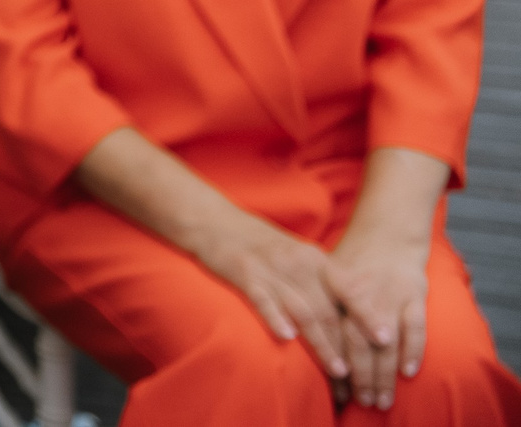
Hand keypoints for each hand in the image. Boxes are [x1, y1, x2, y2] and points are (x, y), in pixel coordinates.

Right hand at [192, 211, 351, 384]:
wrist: (212, 218)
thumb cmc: (257, 243)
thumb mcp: (296, 254)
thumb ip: (319, 281)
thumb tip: (347, 315)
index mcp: (313, 259)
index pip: (347, 291)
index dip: (367, 315)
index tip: (387, 340)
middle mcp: (297, 264)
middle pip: (328, 310)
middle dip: (346, 348)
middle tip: (358, 380)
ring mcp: (270, 269)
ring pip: (302, 310)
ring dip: (322, 344)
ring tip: (338, 371)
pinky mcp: (242, 273)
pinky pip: (262, 297)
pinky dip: (275, 317)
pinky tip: (285, 338)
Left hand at [324, 231, 429, 409]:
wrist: (386, 235)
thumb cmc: (351, 263)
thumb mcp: (325, 275)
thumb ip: (316, 304)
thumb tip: (293, 336)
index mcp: (335, 285)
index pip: (331, 328)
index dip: (333, 357)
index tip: (334, 384)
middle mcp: (362, 291)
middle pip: (359, 340)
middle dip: (362, 376)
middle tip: (362, 402)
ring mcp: (390, 294)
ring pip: (388, 340)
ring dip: (385, 373)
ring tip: (382, 400)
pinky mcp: (414, 294)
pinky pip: (415, 326)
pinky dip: (412, 349)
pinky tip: (406, 372)